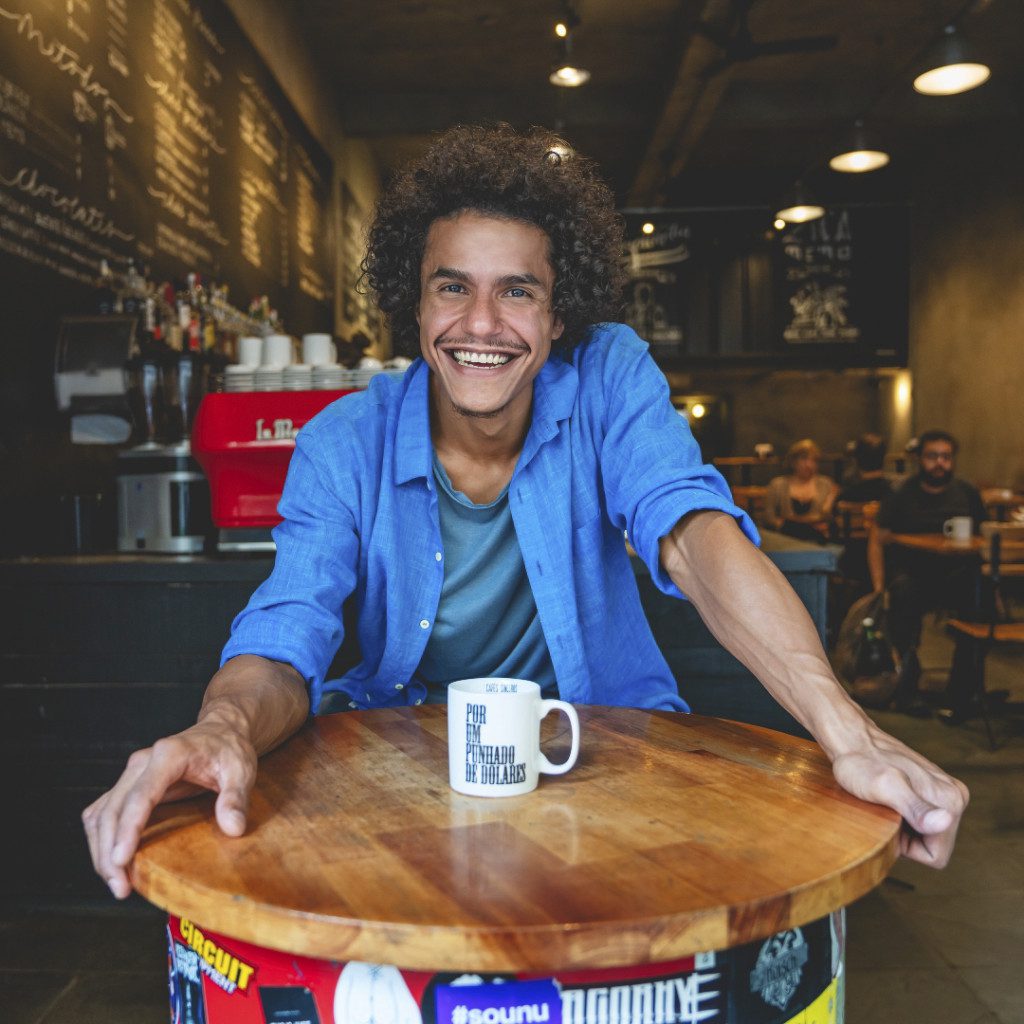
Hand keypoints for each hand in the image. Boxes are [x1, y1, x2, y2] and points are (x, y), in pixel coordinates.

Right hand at [82, 720, 256, 898]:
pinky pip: (103, 814)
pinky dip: (102, 840)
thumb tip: (233, 828)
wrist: (220, 731)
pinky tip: (112, 864)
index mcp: (169, 755)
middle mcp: (142, 763)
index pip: (140, 795)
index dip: (128, 829)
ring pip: (100, 814)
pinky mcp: (129, 786)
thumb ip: (236, 798)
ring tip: (116, 884)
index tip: (121, 860)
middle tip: (120, 888)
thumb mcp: (241, 770)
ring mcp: (132, 774)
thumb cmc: (229, 749)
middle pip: (112, 810)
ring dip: (101, 851)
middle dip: (110, 851)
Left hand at [830, 726, 968, 866]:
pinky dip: (903, 814)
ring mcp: (945, 791)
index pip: (936, 856)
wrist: (851, 739)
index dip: (907, 846)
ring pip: (927, 833)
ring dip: (904, 826)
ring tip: (886, 802)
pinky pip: (921, 818)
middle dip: (907, 837)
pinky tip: (889, 797)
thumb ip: (915, 807)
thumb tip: (945, 821)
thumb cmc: (861, 763)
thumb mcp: (884, 788)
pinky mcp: (932, 788)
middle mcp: (955, 796)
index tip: (890, 818)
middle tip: (885, 809)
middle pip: (934, 845)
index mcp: (951, 801)